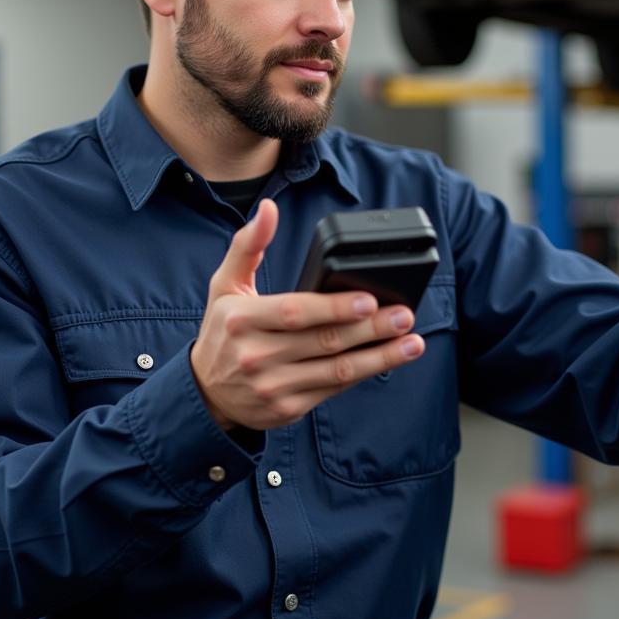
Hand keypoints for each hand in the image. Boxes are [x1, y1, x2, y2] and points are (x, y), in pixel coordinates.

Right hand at [190, 199, 425, 430]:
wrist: (206, 393)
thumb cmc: (222, 331)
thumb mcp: (225, 285)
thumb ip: (248, 245)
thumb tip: (268, 209)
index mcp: (242, 320)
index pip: (295, 313)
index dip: (333, 308)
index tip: (368, 299)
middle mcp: (256, 356)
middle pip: (323, 342)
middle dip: (369, 329)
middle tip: (403, 315)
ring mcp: (273, 386)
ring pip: (336, 371)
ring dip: (379, 357)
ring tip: (412, 342)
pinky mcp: (288, 408)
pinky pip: (333, 389)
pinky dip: (364, 374)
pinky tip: (389, 360)